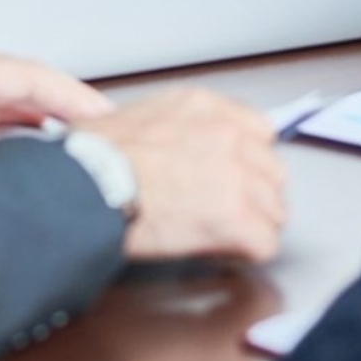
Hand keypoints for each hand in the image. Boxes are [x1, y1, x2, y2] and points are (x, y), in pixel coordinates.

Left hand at [0, 40, 114, 174]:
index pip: (34, 79)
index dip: (76, 98)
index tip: (111, 118)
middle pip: (27, 90)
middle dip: (67, 111)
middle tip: (103, 137)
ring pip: (4, 105)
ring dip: (38, 123)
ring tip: (69, 147)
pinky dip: (4, 132)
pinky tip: (10, 150)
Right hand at [76, 89, 286, 262]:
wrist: (85, 186)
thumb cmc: (92, 159)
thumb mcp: (137, 118)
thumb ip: (173, 127)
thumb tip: (177, 146)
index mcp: (203, 107)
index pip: (259, 131)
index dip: (248, 160)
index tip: (236, 175)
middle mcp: (228, 135)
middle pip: (272, 172)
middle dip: (255, 195)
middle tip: (231, 212)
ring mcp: (237, 175)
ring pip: (274, 209)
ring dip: (254, 225)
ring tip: (227, 236)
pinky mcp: (235, 217)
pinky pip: (265, 243)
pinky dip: (248, 253)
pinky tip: (226, 252)